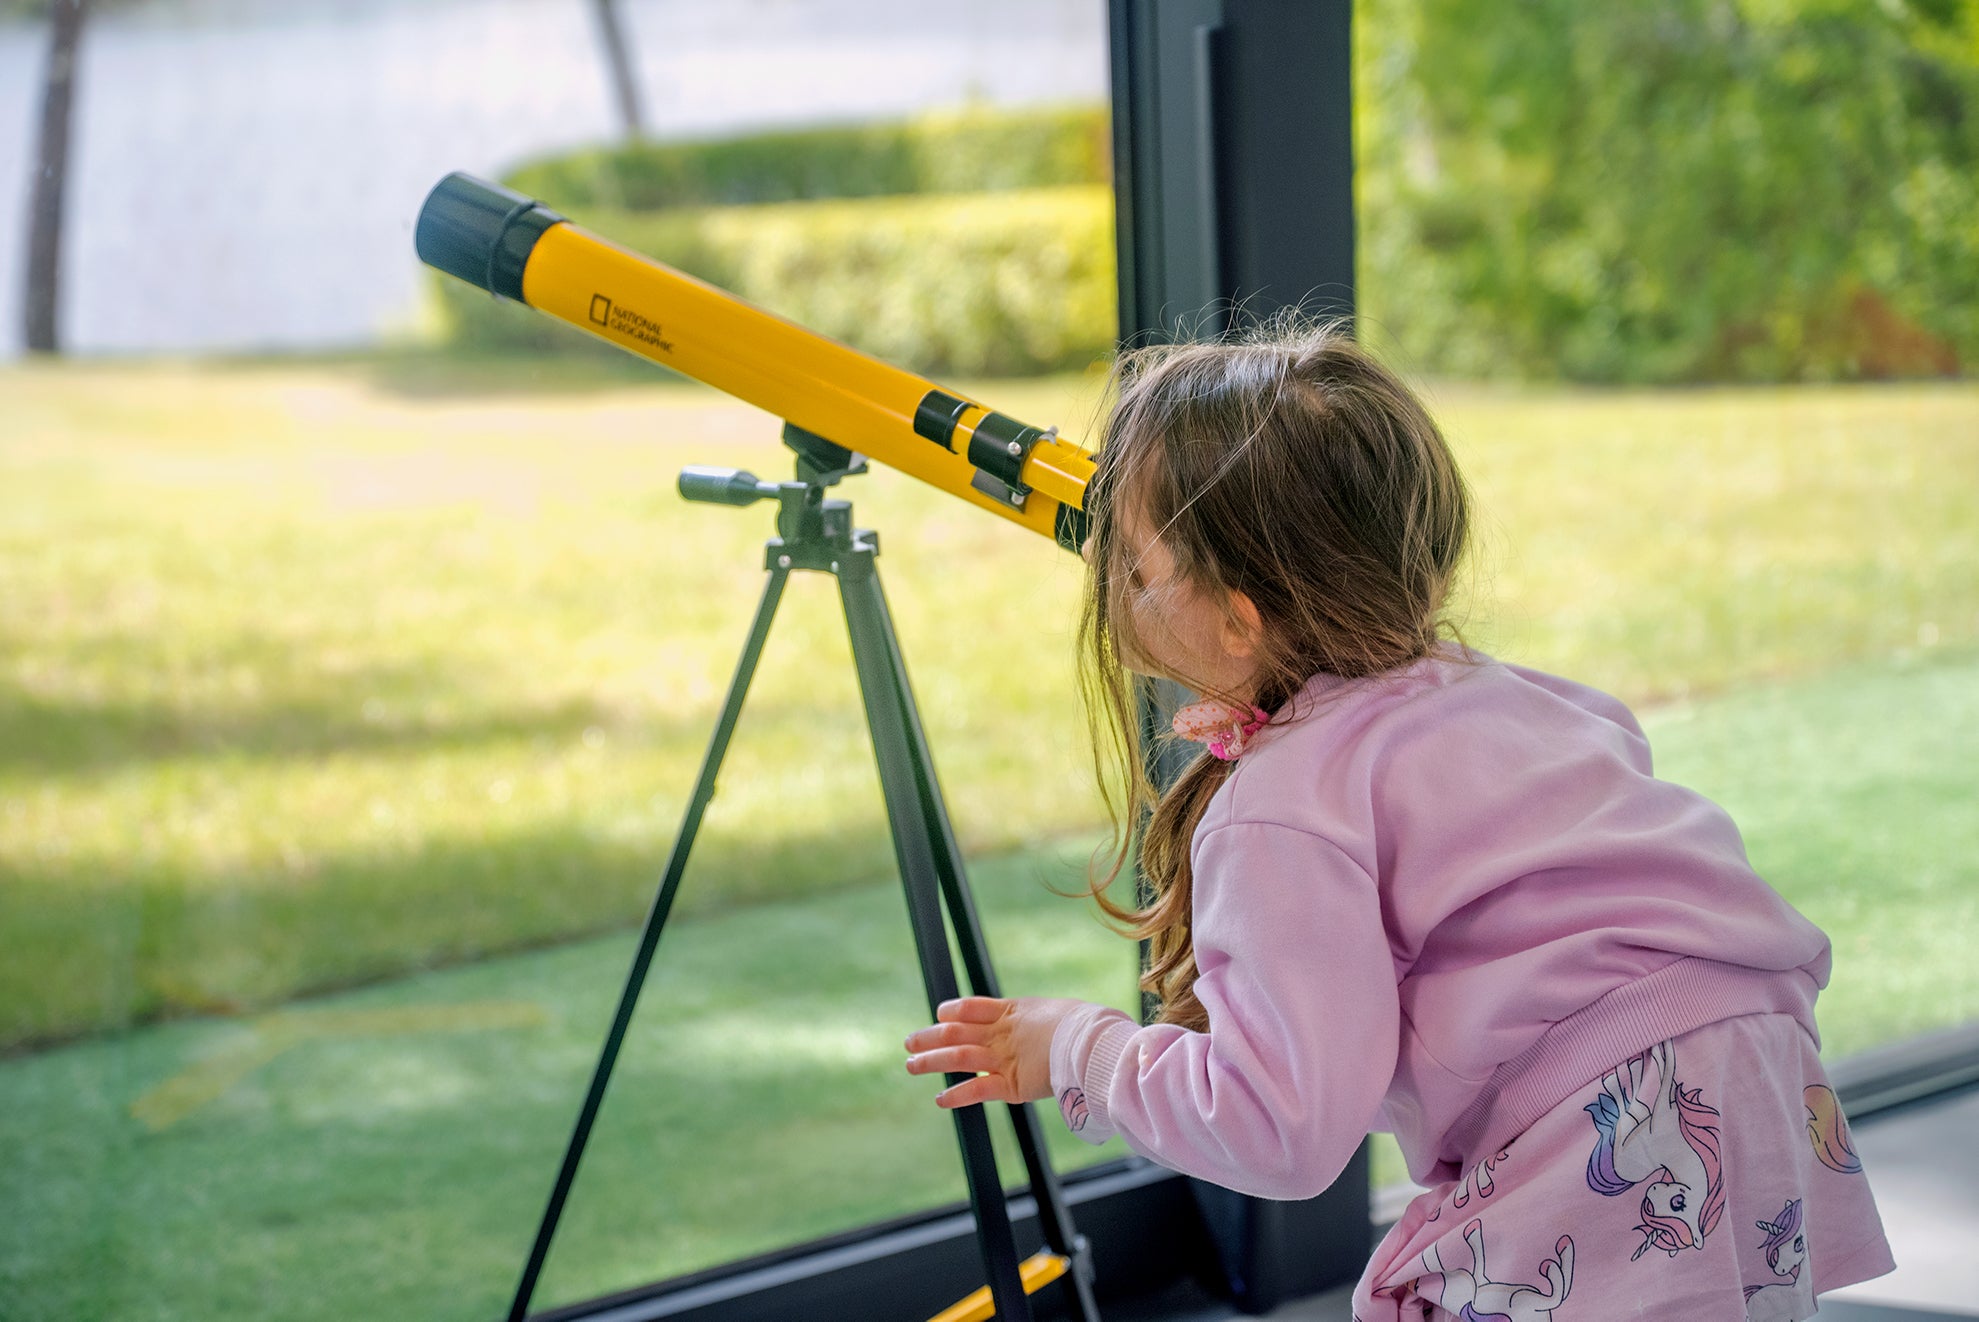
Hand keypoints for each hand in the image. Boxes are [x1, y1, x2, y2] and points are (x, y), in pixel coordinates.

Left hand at [903, 996, 1085, 1108]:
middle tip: (909, 1042)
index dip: (951, 1011)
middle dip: (930, 1037)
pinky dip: (956, 1096)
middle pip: (955, 1031)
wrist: (1093, 1043)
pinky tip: (941, 1100)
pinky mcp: (1011, 1084)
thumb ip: (1046, 1021)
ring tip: (910, 1066)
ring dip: (930, 1062)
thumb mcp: (1059, 1013)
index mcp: (1013, 1011)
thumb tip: (1056, 1023)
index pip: (971, 1007)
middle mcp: (1002, 1033)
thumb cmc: (1086, 1027)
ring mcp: (1004, 1058)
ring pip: (957, 1057)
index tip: (939, 1015)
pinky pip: (976, 1090)